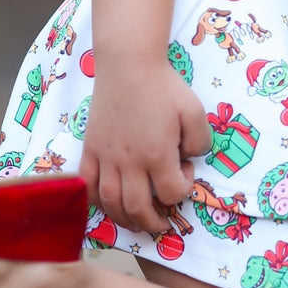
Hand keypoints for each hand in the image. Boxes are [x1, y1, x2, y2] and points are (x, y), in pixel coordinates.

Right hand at [79, 59, 211, 235]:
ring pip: (110, 202)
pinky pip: (87, 184)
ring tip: (136, 221)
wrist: (128, 65)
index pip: (171, 192)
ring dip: (124, 218)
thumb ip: (200, 142)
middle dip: (152, 222)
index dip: (183, 190)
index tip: (185, 173)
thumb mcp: (194, 111)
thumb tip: (188, 160)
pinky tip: (108, 203)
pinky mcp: (90, 149)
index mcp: (157, 154)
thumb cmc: (163, 86)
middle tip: (162, 223)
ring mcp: (106, 157)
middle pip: (137, 207)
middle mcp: (129, 161)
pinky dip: (95, 200)